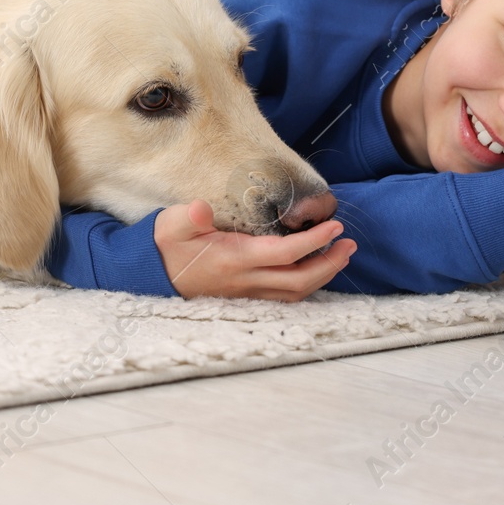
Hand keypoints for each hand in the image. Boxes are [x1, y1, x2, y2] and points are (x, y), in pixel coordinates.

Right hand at [152, 199, 356, 300]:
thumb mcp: (171, 225)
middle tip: (349, 244)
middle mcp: (246, 280)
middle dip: (329, 263)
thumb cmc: (166, 246)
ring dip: (323, 276)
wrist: (153, 274)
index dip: (313, 242)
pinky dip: (306, 284)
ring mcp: (247, 292)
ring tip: (341, 256)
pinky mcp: (246, 296)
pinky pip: (285, 296)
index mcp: (234, 259)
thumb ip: (188, 217)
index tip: (335, 226)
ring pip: (295, 292)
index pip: (284, 254)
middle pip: (299, 280)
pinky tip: (315, 271)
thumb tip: (201, 208)